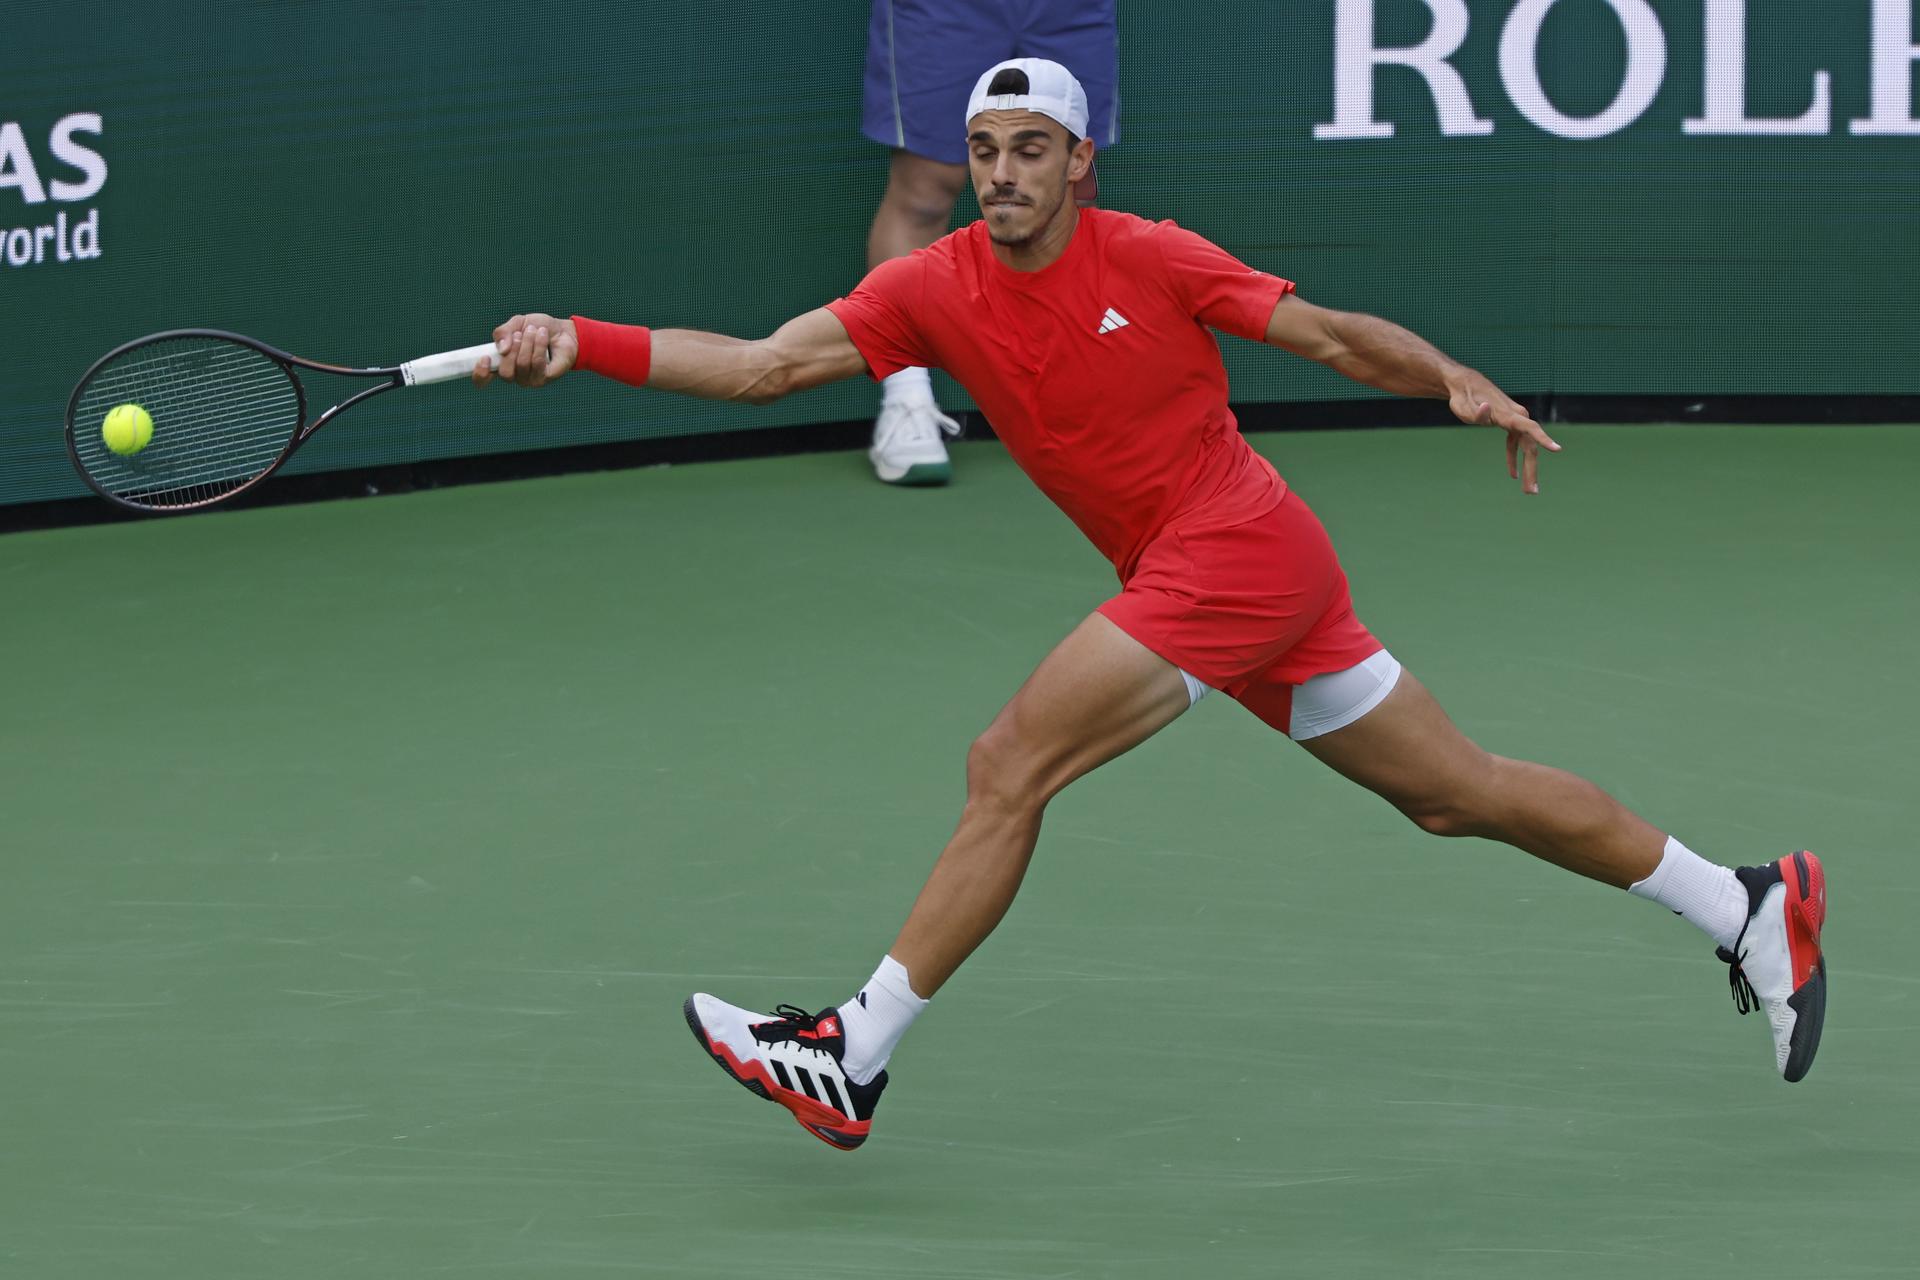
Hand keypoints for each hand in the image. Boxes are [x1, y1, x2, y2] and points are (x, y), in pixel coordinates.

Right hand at [472, 314, 576, 387]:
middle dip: (513, 349)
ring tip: (534, 331)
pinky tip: (543, 336)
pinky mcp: (545, 378)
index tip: (485, 358)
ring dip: (528, 343)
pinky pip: (538, 364)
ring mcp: (529, 379)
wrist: (563, 331)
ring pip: (522, 365)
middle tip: (521, 334)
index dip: (480, 374)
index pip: (483, 380)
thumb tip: (502, 348)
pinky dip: (539, 345)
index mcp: (501, 363)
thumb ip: (503, 332)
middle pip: (505, 372)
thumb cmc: (538, 329)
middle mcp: (514, 375)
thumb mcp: (517, 323)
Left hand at [1447, 371, 1559, 494]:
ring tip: (1528, 490)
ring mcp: (1514, 420)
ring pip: (1526, 447)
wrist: (1465, 384)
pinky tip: (1513, 474)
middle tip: (1532, 492)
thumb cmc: (1464, 397)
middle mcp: (1516, 417)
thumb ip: (1477, 413)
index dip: (1543, 439)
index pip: (1530, 428)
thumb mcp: (1465, 408)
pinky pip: (1515, 444)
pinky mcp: (1508, 423)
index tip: (1557, 449)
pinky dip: (1513, 458)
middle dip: (1531, 470)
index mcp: (1508, 415)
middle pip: (1529, 446)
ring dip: (1527, 469)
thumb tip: (1486, 410)